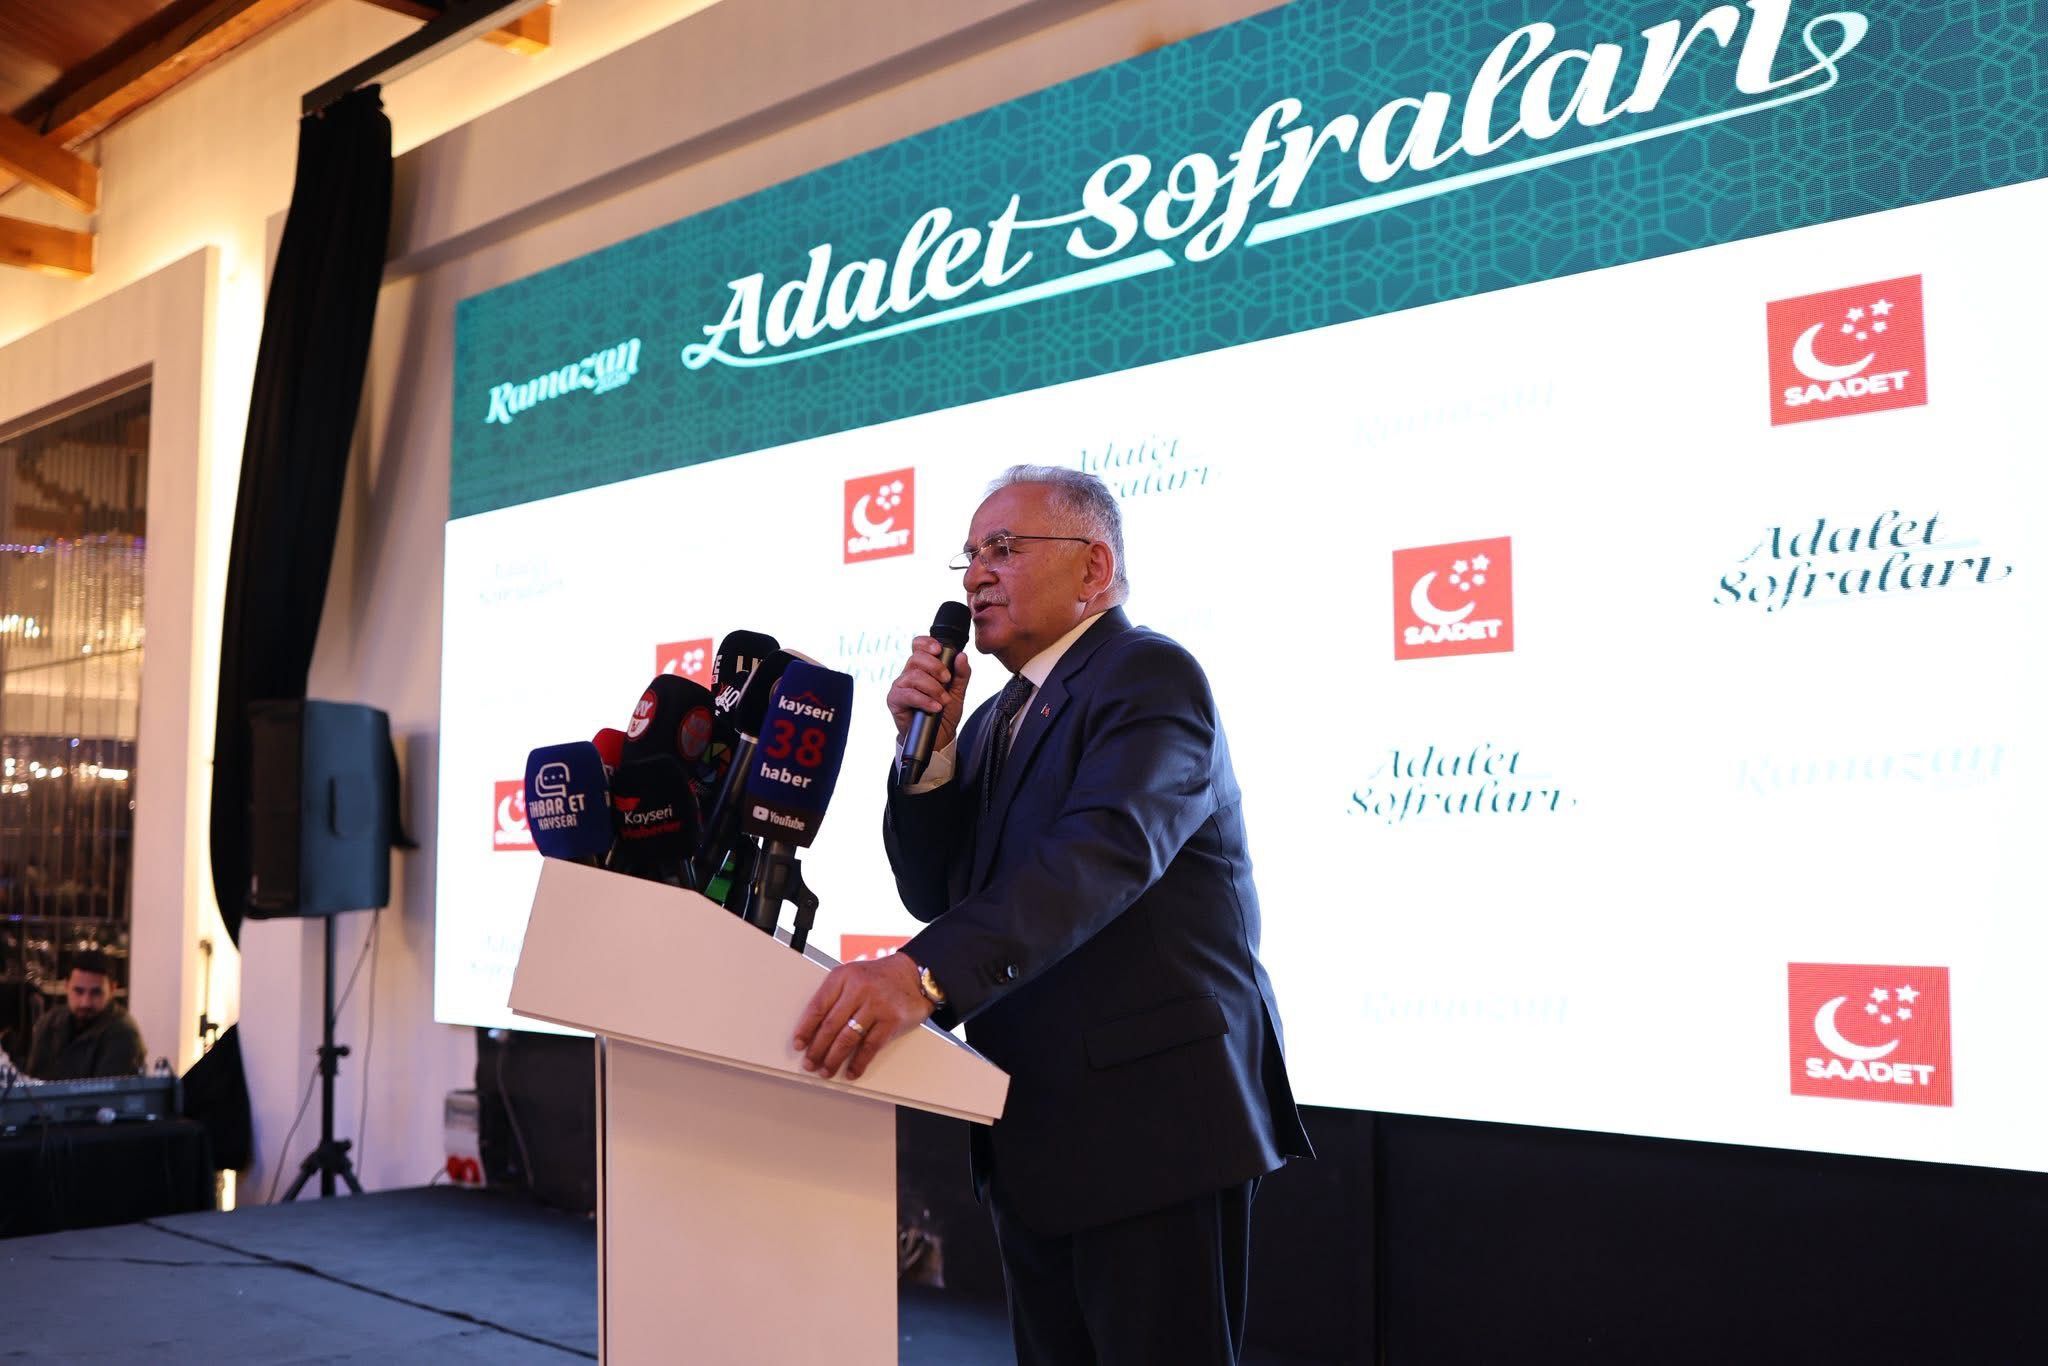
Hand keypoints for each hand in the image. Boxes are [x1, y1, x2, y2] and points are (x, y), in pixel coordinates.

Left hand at [791, 952, 934, 1080]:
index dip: (805, 1029)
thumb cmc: (879, 978)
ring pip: (848, 1038)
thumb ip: (835, 996)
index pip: (818, 1006)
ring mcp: (876, 1004)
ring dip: (834, 1059)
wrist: (915, 974)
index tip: (799, 1044)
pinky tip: (852, 1071)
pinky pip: (870, 1046)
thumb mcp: (852, 977)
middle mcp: (858, 988)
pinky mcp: (892, 1019)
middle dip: (817, 1049)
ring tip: (826, 1070)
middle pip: (830, 1025)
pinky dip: (859, 1062)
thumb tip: (814, 1031)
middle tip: (810, 1063)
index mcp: (843, 977)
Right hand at [885, 636, 970, 747]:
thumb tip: (962, 656)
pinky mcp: (895, 700)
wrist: (938, 737)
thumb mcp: (958, 692)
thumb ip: (961, 674)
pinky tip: (934, 707)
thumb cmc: (945, 712)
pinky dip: (924, 700)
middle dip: (936, 668)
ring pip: (914, 676)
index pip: (918, 645)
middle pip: (917, 658)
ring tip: (943, 701)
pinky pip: (908, 694)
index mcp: (923, 667)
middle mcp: (909, 673)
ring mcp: (900, 686)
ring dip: (933, 688)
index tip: (939, 650)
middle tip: (947, 681)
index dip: (927, 643)